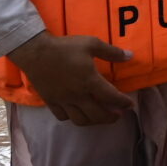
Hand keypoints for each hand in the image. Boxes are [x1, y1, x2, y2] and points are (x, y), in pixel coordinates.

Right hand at [7, 31, 137, 125]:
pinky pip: (63, 117)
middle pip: (97, 115)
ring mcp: (63, 101)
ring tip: (101, 117)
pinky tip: (78, 113)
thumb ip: (112, 52)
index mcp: (90, 81)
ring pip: (81, 120)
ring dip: (94, 121)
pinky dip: (73, 118)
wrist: (35, 52)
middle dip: (111, 117)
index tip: (130, 105)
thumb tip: (130, 55)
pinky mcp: (51, 102)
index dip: (123, 103)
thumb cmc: (65, 47)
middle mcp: (77, 95)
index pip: (111, 97)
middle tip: (119, 115)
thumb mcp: (91, 44)